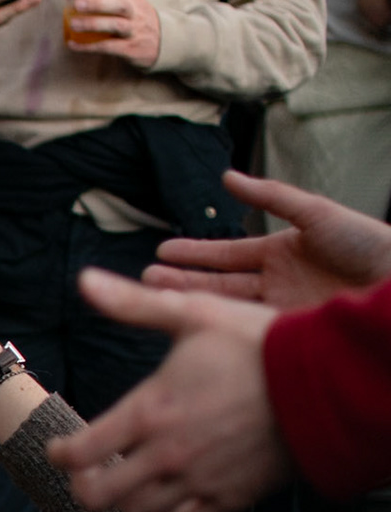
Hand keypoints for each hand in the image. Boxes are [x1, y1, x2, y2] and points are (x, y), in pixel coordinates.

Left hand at [47, 271, 290, 511]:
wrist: (330, 381)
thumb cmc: (260, 343)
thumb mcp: (194, 313)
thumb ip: (134, 305)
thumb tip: (85, 281)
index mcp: (149, 412)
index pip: (78, 453)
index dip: (59, 455)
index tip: (61, 449)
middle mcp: (167, 455)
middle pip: (98, 497)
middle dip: (85, 486)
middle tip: (90, 473)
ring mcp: (199, 481)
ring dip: (127, 501)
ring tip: (132, 480)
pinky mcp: (232, 497)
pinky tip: (176, 492)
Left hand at [65, 0, 159, 67]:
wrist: (167, 40)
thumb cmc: (137, 19)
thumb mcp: (128, 2)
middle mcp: (134, 10)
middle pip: (118, 2)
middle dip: (96, 2)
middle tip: (76, 4)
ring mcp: (134, 29)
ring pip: (115, 24)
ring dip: (93, 23)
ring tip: (72, 24)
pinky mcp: (131, 48)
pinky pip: (109, 47)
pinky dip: (89, 46)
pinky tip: (73, 45)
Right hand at [144, 171, 390, 310]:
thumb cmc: (366, 243)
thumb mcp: (317, 213)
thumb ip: (270, 196)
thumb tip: (226, 177)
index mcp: (280, 253)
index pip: (226, 254)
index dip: (194, 253)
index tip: (161, 250)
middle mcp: (275, 283)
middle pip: (219, 282)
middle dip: (181, 279)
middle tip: (144, 278)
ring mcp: (279, 310)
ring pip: (226, 307)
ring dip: (192, 302)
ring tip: (155, 297)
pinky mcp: (287, 333)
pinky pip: (246, 330)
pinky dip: (221, 326)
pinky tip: (194, 325)